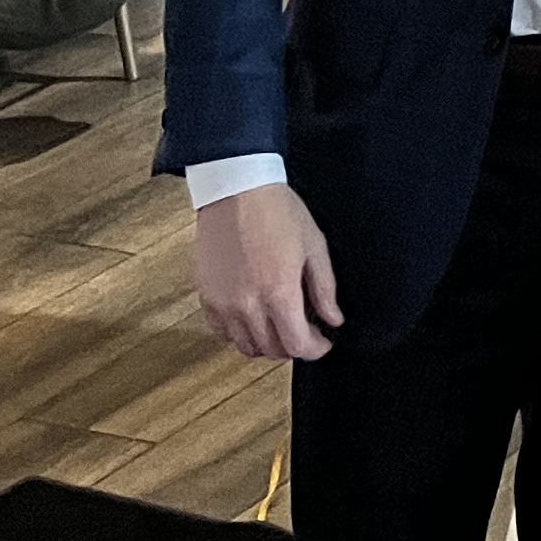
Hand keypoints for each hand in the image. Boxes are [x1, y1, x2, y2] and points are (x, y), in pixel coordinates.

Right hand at [194, 183, 341, 360]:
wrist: (237, 190)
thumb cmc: (278, 211)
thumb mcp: (314, 245)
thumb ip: (325, 288)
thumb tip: (334, 319)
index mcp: (279, 292)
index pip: (297, 346)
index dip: (315, 349)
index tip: (323, 341)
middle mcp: (248, 305)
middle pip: (272, 350)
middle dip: (293, 346)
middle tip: (305, 329)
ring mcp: (224, 303)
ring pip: (246, 347)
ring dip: (267, 343)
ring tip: (279, 324)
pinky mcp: (207, 297)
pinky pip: (223, 332)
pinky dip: (240, 333)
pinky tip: (253, 317)